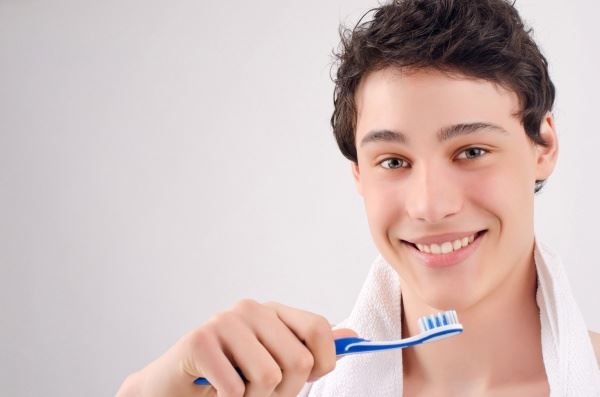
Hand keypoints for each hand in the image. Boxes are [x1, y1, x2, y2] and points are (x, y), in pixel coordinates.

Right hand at [116, 299, 356, 396]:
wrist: (175, 387)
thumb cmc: (229, 375)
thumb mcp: (275, 362)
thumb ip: (310, 349)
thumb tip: (353, 337)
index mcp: (273, 311)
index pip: (319, 329)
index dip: (322, 363)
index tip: (306, 378)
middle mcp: (251, 309)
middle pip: (298, 361)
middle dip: (284, 391)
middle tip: (259, 391)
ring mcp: (224, 321)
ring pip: (268, 377)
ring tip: (238, 390)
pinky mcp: (199, 340)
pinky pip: (235, 387)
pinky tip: (217, 390)